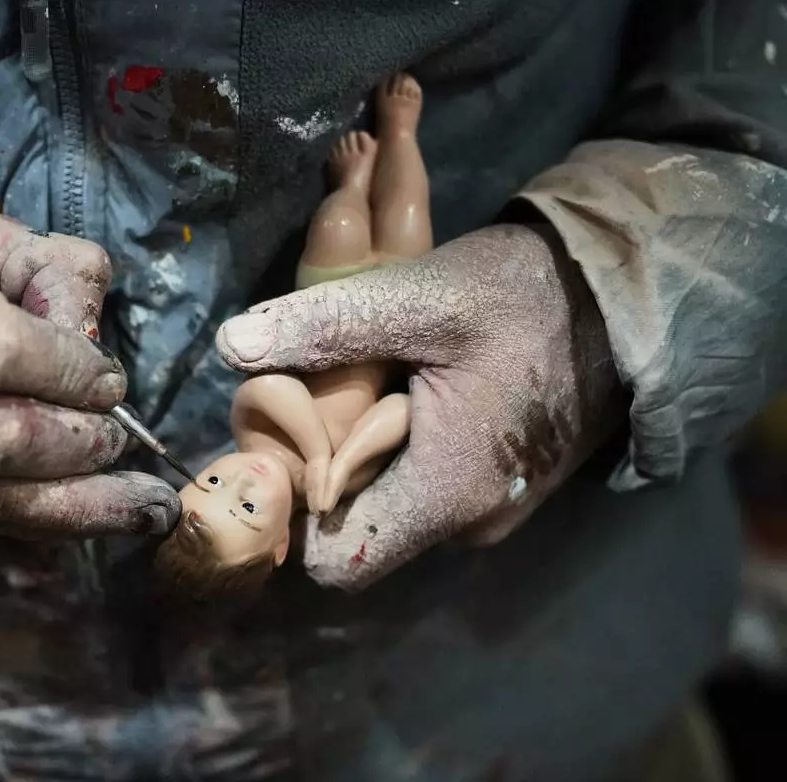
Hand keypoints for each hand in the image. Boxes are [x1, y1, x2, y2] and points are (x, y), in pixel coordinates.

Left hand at [216, 224, 624, 590]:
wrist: (628, 296)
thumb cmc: (527, 298)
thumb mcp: (420, 298)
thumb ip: (326, 326)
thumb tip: (230, 348)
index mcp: (446, 495)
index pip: (338, 562)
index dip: (298, 511)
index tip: (289, 445)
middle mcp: (470, 524)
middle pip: (359, 526)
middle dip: (331, 467)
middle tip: (332, 391)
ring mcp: (491, 509)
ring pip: (392, 501)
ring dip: (368, 452)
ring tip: (378, 380)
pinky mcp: (502, 486)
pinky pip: (427, 485)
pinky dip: (406, 447)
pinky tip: (414, 388)